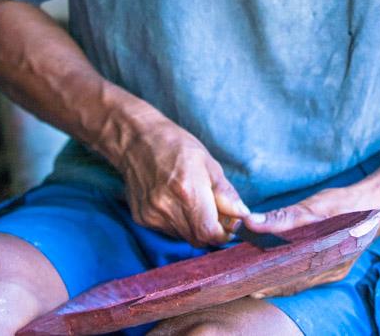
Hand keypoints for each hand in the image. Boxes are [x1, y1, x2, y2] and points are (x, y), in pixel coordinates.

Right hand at [117, 112, 249, 246]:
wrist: (137, 140)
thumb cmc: (176, 146)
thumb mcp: (209, 163)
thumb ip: (226, 193)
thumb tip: (243, 215)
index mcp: (187, 190)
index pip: (209, 232)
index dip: (223, 231)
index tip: (229, 222)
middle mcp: (167, 206)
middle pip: (198, 238)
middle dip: (211, 229)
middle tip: (212, 208)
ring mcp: (152, 214)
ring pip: (184, 236)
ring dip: (194, 226)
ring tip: (191, 200)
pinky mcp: (142, 219)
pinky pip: (168, 230)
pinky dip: (178, 222)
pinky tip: (174, 201)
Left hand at [241, 185, 377, 297]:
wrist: (374, 206)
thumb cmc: (343, 204)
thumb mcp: (313, 206)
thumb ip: (284, 217)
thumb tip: (253, 222)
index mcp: (327, 259)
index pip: (290, 277)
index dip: (267, 282)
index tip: (248, 282)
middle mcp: (330, 271)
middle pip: (293, 283)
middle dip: (269, 284)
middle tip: (245, 282)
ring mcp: (332, 271)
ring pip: (299, 281)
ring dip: (278, 281)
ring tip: (253, 278)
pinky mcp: (332, 268)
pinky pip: (307, 277)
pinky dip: (291, 275)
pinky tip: (276, 271)